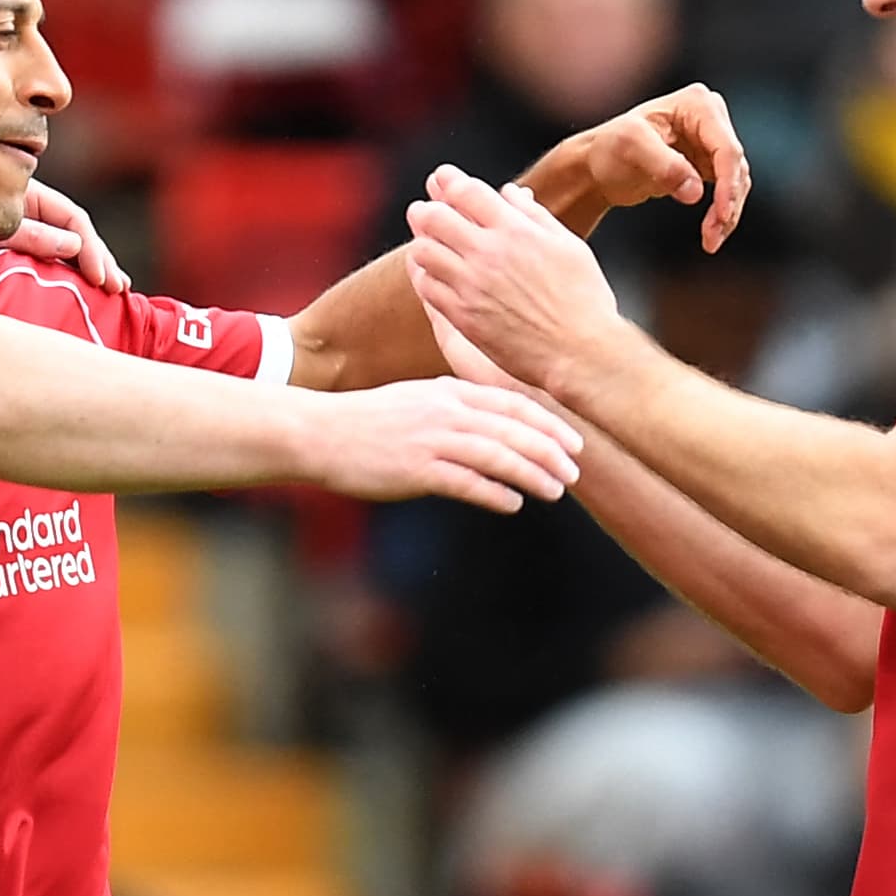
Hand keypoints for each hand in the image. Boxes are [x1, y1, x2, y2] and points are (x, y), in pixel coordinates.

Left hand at [0, 181, 127, 290]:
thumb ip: (30, 235)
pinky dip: (70, 277)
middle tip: (118, 287)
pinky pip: (50, 264)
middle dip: (100, 259)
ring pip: (68, 249)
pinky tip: (87, 290)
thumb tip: (76, 244)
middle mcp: (28, 211)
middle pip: (77, 233)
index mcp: (24, 195)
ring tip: (115, 289)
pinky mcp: (11, 258)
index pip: (73, 218)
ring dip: (92, 269)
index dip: (91, 248)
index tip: (99, 278)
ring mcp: (22, 234)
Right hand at [304, 377, 580, 511]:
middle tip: (576, 471)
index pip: (512, 404)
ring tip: (556, 489)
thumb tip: (487, 427)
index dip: (548, 424)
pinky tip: (513, 503)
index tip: (574, 442)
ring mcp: (432, 440)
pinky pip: (466, 482)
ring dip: (532, 473)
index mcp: (448, 393)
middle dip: (551, 450)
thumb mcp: (415, 400)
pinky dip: (494, 493)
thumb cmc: (366, 422)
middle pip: (513, 429)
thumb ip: (453, 408)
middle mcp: (446, 412)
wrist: (318, 433)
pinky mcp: (416, 469)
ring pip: (497, 455)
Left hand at [406, 167, 626, 394]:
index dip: (449, 181)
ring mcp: (471, 285)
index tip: (442, 180)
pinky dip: (424, 276)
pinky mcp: (463, 316)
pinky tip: (430, 275)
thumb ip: (534, 215)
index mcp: (515, 230)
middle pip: (435, 217)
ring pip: (424, 252)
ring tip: (424, 243)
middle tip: (421, 211)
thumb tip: (510, 193)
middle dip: (425, 210)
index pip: (466, 191)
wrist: (579, 351)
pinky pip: (427, 289)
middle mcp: (488, 253)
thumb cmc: (583, 300)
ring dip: (421, 243)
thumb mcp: (568, 245)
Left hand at [548, 84, 751, 249]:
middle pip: (735, 166)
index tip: (721, 214)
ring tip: (710, 240)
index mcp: (697, 104)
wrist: (598, 165)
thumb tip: (696, 191)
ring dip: (727, 214)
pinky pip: (727, 191)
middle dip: (728, 203)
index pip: (726, 147)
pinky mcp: (708, 164)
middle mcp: (710, 117)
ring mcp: (711, 141)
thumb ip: (665, 166)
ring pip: (736, 182)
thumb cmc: (609, 149)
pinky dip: (721, 214)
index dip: (728, 183)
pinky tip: (710, 234)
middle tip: (712, 236)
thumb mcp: (631, 148)